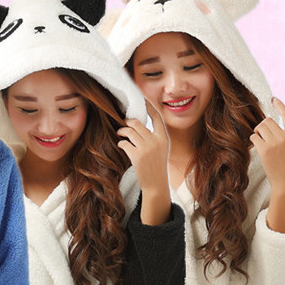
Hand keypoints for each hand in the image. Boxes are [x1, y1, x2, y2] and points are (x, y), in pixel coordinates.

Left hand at [117, 100, 170, 224]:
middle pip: (137, 122)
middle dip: (127, 122)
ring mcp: (147, 148)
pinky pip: (124, 143)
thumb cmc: (157, 166)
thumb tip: (140, 124)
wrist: (156, 184)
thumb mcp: (162, 148)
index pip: (156, 116)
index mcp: (164, 137)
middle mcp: (156, 140)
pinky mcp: (137, 156)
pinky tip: (122, 146)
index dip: (148, 106)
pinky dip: (121, 143)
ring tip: (120, 134)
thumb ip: (154, 136)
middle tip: (123, 125)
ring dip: (122, 131)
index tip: (141, 100)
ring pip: (129, 131)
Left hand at [253, 98, 284, 232]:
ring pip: (259, 127)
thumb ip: (284, 133)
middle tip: (263, 135)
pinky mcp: (264, 150)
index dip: (279, 105)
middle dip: (262, 126)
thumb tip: (268, 122)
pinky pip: (253, 137)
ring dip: (257, 132)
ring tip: (261, 142)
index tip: (273, 99)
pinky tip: (257, 147)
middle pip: (267, 121)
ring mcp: (275, 143)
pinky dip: (253, 140)